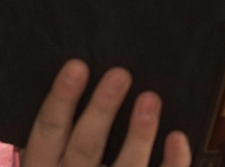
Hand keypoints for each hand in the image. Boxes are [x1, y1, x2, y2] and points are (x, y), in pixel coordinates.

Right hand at [21, 59, 190, 166]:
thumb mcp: (47, 164)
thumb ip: (57, 140)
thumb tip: (74, 81)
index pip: (47, 133)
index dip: (61, 100)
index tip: (77, 67)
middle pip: (84, 148)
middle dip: (102, 110)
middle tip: (120, 75)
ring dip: (138, 135)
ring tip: (150, 99)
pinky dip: (172, 163)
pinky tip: (177, 138)